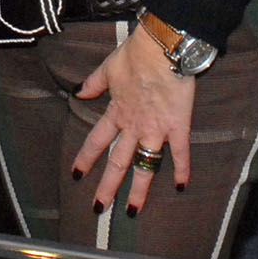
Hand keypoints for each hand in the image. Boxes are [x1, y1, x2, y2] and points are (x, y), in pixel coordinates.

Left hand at [72, 33, 197, 216]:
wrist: (162, 48)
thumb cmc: (136, 54)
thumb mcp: (107, 68)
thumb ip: (93, 83)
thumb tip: (78, 92)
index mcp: (117, 112)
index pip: (97, 140)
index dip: (86, 158)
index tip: (76, 175)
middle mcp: (134, 126)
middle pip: (118, 161)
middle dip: (107, 186)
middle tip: (98, 208)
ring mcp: (156, 128)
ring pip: (145, 165)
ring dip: (139, 189)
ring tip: (133, 210)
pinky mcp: (177, 125)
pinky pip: (179, 152)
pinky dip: (181, 169)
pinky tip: (180, 186)